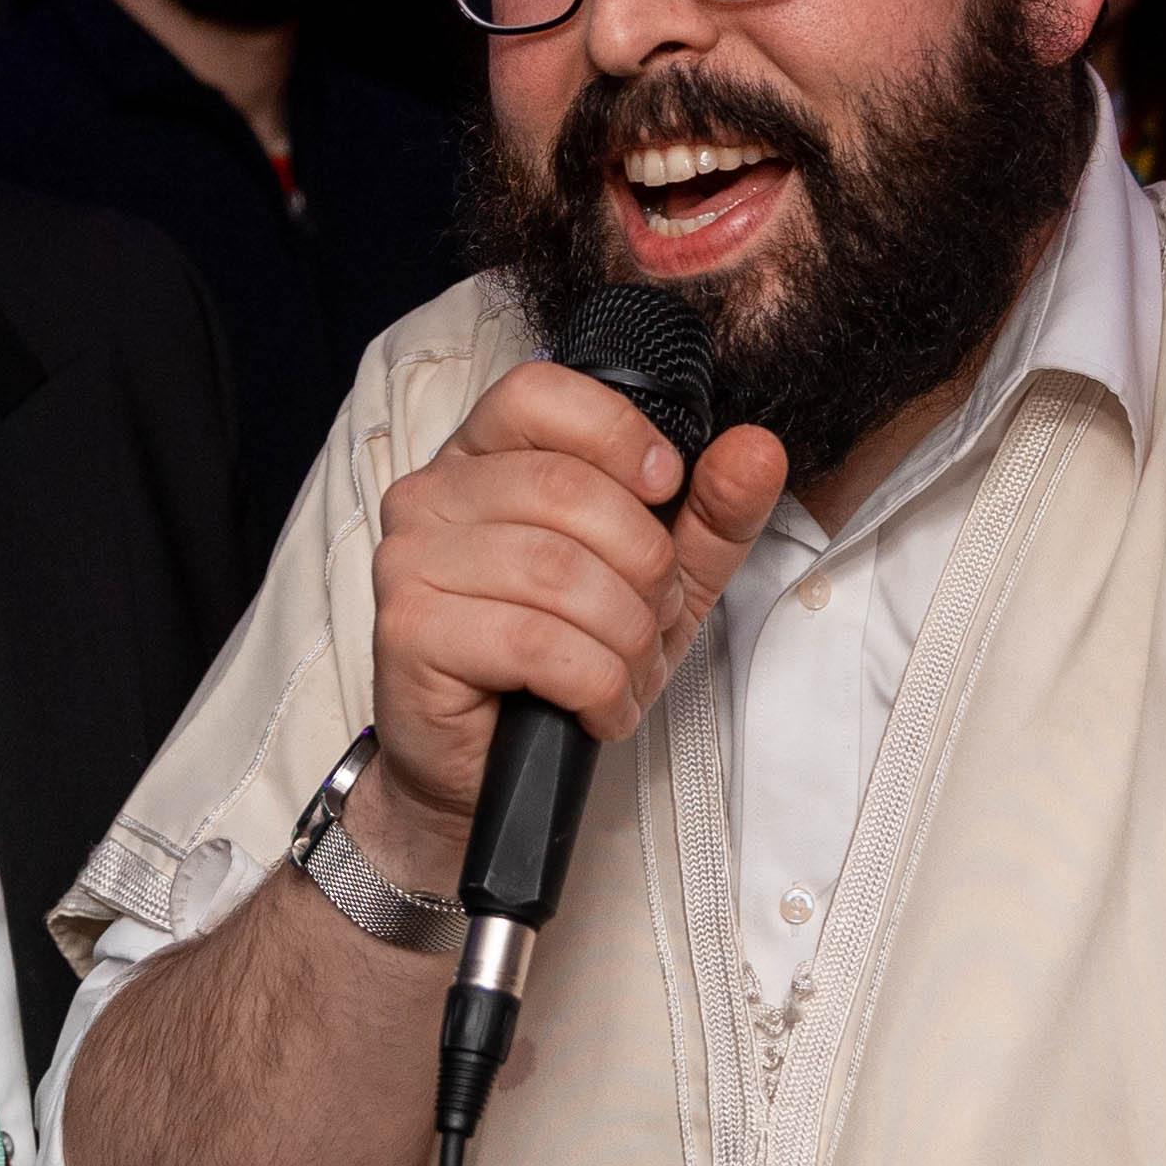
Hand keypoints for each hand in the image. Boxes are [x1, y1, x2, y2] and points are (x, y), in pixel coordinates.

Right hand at [356, 361, 785, 888]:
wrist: (492, 773)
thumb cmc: (563, 662)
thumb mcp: (660, 579)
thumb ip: (713, 512)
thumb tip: (756, 449)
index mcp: (484, 456)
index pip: (542, 392)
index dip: (620, 438)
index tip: (665, 492)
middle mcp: (432, 495)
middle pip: (570, 493)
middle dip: (644, 570)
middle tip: (650, 621)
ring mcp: (410, 561)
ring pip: (559, 573)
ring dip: (624, 637)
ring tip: (625, 671)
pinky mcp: (409, 631)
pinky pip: (537, 643)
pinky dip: (595, 685)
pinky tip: (595, 707)